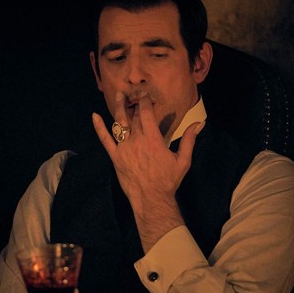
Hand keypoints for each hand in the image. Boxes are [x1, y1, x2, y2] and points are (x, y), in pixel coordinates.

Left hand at [92, 93, 200, 251]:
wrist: (151, 199)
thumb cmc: (168, 181)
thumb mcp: (183, 160)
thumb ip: (188, 140)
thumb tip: (198, 124)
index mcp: (153, 140)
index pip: (146, 114)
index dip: (145, 103)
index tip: (145, 97)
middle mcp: (137, 141)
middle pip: (132, 116)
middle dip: (132, 103)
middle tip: (131, 92)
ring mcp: (124, 149)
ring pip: (119, 123)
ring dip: (118, 108)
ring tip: (119, 96)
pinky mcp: (115, 157)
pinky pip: (105, 139)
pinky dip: (99, 127)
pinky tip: (94, 116)